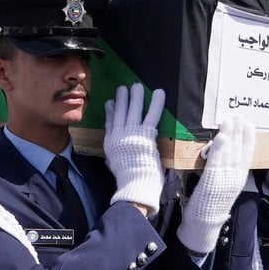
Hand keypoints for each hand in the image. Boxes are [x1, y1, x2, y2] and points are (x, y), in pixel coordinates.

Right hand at [103, 84, 165, 214]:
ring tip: (136, 86)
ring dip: (135, 97)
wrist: (134, 183)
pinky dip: (156, 103)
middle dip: (121, 100)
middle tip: (122, 89)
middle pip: (119, 113)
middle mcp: (119, 135)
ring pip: (133, 110)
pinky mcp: (145, 133)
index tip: (110, 102)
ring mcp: (132, 132)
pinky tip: (159, 92)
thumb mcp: (114, 166)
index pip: (110, 124)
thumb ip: (114, 158)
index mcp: (111, 144)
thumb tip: (113, 159)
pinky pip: (152, 114)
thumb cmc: (127, 179)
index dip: (110, 112)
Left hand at [177, 116, 254, 254]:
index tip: (250, 125)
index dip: (249, 139)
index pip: (247, 155)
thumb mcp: (224, 187)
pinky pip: (217, 160)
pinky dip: (220, 147)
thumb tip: (225, 155)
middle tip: (240, 116)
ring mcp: (224, 178)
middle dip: (240, 132)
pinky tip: (222, 136)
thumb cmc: (211, 205)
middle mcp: (235, 177)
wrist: (205, 224)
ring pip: (229, 153)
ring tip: (230, 120)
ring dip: (230, 135)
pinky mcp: (212, 180)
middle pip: (239, 151)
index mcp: (239, 179)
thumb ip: (226, 172)